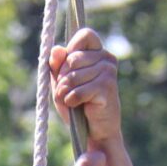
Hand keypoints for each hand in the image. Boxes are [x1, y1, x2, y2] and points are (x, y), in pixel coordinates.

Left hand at [49, 27, 122, 142]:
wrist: (95, 130)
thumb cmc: (78, 104)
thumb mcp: (62, 82)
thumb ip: (57, 66)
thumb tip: (57, 49)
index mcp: (97, 52)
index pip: (84, 35)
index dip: (71, 49)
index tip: (68, 67)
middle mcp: (106, 58)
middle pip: (73, 58)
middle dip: (62, 77)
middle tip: (66, 90)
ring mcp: (109, 72)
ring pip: (73, 76)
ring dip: (65, 91)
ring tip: (71, 100)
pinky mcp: (108, 87)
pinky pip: (78, 90)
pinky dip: (71, 99)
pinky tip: (76, 105)